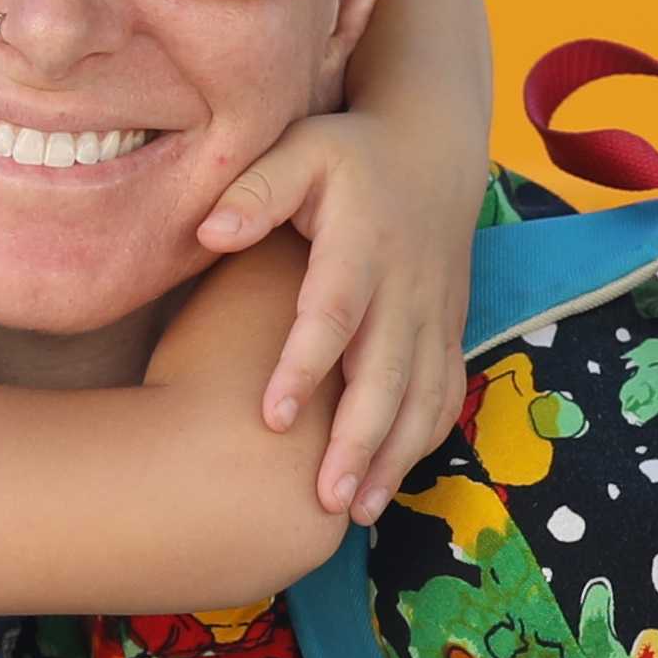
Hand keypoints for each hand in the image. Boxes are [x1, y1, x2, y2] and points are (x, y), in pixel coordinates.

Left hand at [196, 116, 475, 522]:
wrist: (434, 144)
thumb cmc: (350, 152)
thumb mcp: (301, 149)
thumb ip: (254, 188)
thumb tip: (208, 233)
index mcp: (362, 244)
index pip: (333, 312)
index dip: (305, 366)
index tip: (270, 417)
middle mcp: (403, 285)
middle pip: (385, 374)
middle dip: (357, 440)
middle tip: (323, 500)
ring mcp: (433, 312)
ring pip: (423, 395)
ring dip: (395, 456)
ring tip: (356, 513)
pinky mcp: (449, 327)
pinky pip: (446, 393)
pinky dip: (424, 440)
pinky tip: (391, 481)